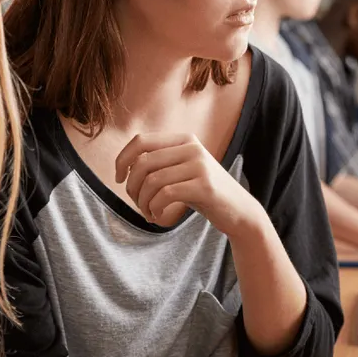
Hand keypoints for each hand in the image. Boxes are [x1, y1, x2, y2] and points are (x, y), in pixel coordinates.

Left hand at [115, 133, 262, 233]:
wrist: (238, 211)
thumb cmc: (203, 192)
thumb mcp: (182, 170)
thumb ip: (159, 162)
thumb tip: (124, 165)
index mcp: (184, 139)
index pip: (141, 141)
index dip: (122, 160)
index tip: (118, 179)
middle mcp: (192, 147)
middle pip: (143, 163)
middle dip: (132, 187)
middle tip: (137, 203)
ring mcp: (200, 165)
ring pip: (152, 180)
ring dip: (143, 202)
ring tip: (148, 213)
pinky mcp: (205, 186)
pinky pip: (165, 194)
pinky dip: (155, 208)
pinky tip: (158, 217)